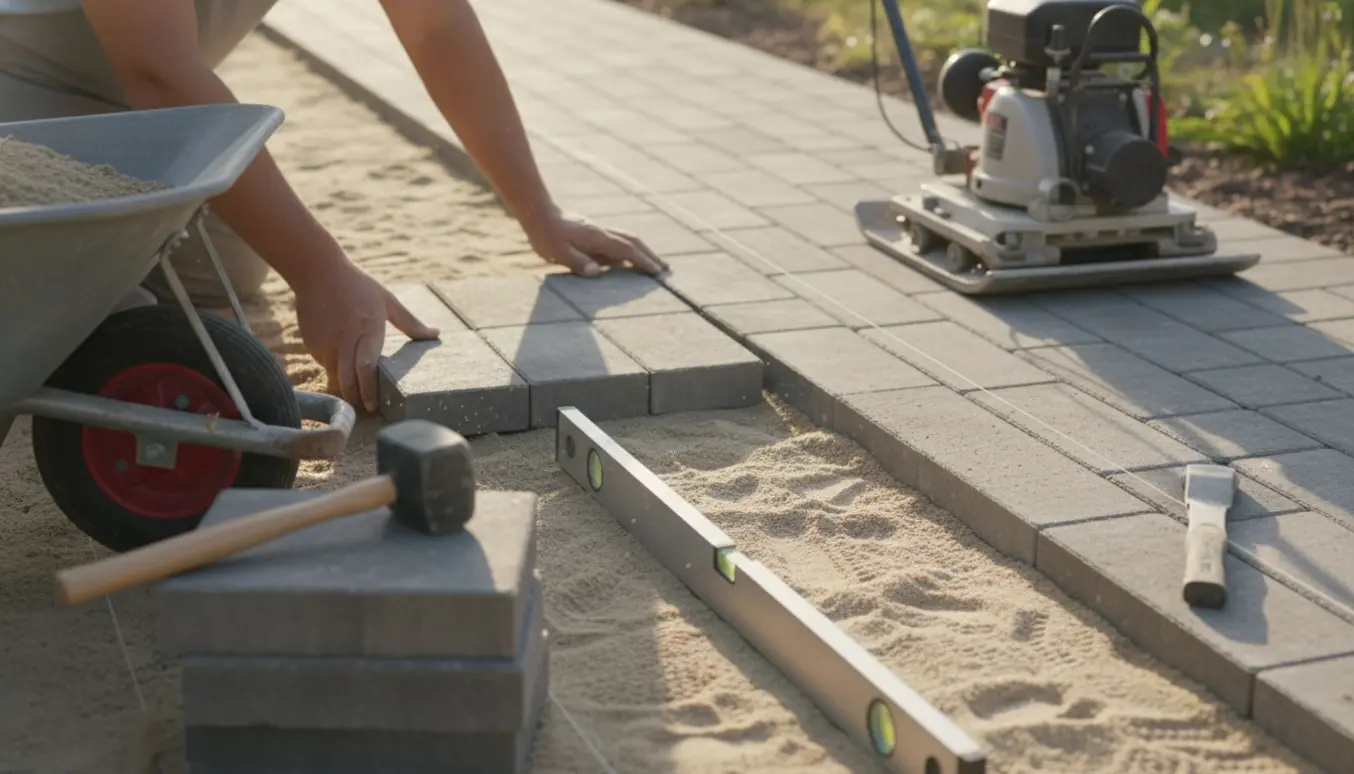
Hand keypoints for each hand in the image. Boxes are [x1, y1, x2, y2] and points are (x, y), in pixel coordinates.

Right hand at [293, 259, 438, 411]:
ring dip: (345, 385)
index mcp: (367, 330)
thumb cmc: (357, 285)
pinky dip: (334, 367)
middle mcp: (344, 341)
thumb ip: (410, 322)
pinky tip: (341, 360)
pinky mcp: (310, 344)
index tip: (373, 406)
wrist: (317, 271)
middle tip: (365, 408)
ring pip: (334, 375)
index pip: (366, 369)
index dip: (368, 390)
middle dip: (355, 398)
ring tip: (355, 393)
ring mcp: (324, 343)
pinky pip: (324, 363)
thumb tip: (436, 334)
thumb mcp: (387, 301)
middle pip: (347, 380)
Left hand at [526, 208, 667, 276]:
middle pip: (633, 241)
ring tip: (653, 263)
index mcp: (597, 238)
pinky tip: (628, 261)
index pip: (626, 249)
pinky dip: (628, 250)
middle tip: (665, 267)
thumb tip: (597, 272)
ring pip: (627, 239)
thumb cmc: (546, 234)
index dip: (642, 260)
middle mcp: (602, 233)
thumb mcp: (558, 252)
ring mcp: (598, 232)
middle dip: (650, 254)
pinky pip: (616, 242)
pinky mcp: (593, 233)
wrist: (538, 212)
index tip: (657, 271)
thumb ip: (577, 262)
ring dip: (642, 251)